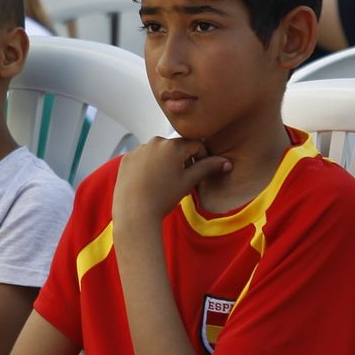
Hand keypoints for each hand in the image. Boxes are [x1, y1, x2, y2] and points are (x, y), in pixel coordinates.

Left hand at [113, 137, 231, 224]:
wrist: (135, 213)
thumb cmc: (163, 198)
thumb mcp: (188, 182)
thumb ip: (207, 168)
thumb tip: (227, 163)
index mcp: (172, 146)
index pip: (195, 144)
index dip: (201, 157)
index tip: (199, 171)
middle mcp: (155, 142)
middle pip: (176, 147)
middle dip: (182, 159)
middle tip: (181, 179)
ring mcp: (139, 149)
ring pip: (159, 151)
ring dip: (165, 161)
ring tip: (164, 182)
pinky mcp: (127, 158)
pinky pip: (143, 157)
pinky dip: (148, 165)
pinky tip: (149, 181)